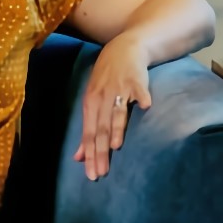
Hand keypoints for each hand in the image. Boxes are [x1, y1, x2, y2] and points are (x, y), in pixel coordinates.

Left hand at [74, 36, 152, 180]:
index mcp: (91, 104)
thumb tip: (78, 157)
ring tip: (116, 146)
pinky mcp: (136, 80)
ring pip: (117, 112)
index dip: (90, 155)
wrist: (124, 48)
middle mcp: (102, 97)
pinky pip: (140, 90)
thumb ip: (88, 129)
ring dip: (117, 128)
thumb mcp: (92, 101)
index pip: (89, 134)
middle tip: (101, 172)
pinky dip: (142, 97)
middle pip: (101, 128)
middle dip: (100, 151)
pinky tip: (145, 106)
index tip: (92, 175)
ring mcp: (119, 88)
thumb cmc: (107, 78)